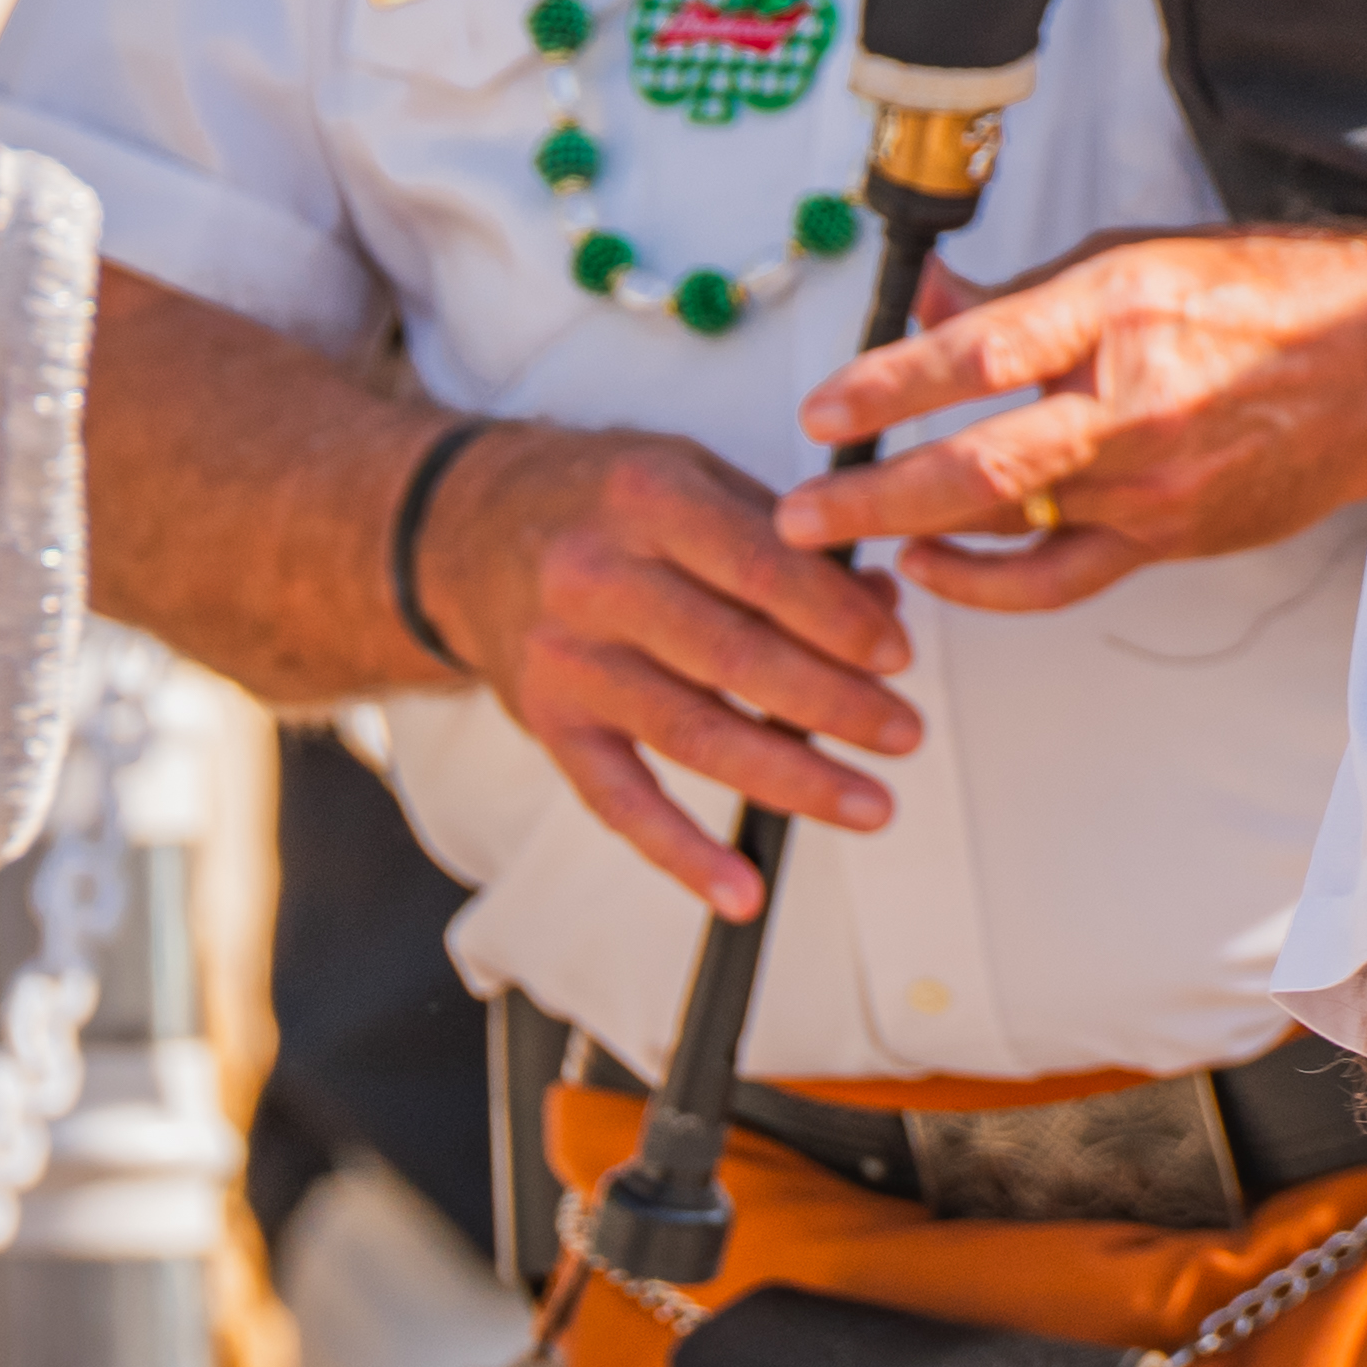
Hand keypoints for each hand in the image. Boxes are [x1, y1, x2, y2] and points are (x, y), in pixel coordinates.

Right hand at [423, 421, 921, 908]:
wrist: (463, 530)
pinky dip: (681, 852)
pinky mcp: (548, 722)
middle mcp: (599, 578)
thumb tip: (882, 606)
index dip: (840, 620)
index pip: (763, 569)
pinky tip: (741, 889)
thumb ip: (788, 538)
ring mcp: (568, 658)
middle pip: (735, 658)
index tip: (899, 656)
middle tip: (904, 734)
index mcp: (649, 498)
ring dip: (792, 778)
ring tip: (871, 804)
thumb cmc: (602, 500)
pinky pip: (618, 799)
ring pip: (693, 734)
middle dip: (835, 705)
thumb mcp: (695, 478)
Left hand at [773, 220, 1366, 605]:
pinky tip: (936, 568)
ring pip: (1008, 525)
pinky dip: (986, 581)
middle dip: (873, 495)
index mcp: (1122, 312)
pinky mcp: (1171, 537)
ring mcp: (1156, 483)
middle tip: (801, 513)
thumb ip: (1024, 292)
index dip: (890, 383)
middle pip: (980, 466)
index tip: (822, 406)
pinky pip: (1058, 577)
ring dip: (912, 536)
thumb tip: (929, 301)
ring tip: (843, 537)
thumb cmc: (1266, 298)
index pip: (983, 353)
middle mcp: (1136, 403)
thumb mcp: (1135, 258)